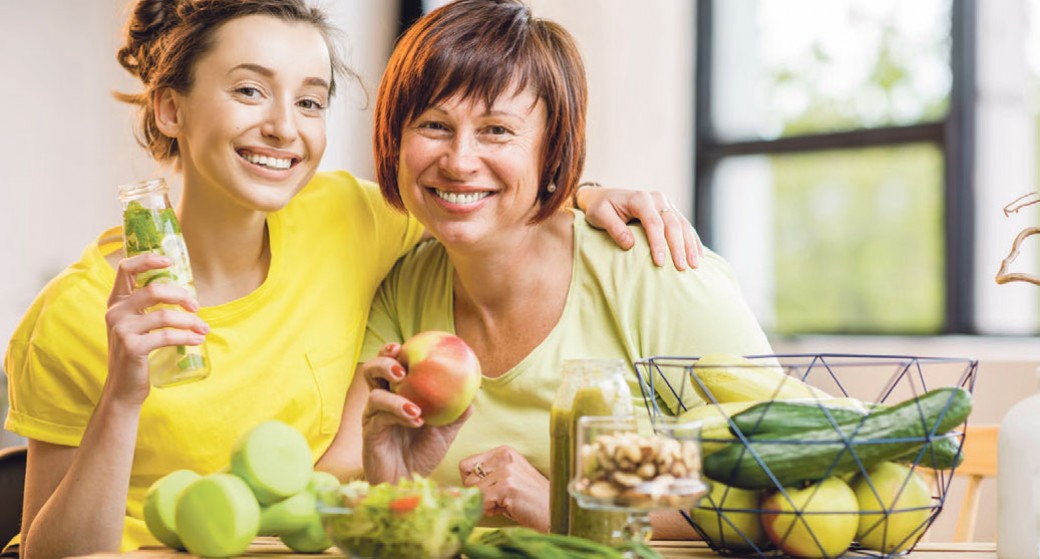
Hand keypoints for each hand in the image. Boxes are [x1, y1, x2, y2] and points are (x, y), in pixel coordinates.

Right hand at [104, 254, 207, 405]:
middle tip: (196, 306)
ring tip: (203, 328)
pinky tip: (198, 340)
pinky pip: (167, 336)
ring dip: (190, 321)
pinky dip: (187, 337)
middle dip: (181, 296)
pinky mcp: (132, 347)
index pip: (125, 269)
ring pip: (164, 315)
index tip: (170, 261)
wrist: (123, 388)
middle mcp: (114, 312)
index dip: (147, 260)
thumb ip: (148, 308)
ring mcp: (121, 330)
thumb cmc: (136, 353)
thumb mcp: (136, 325)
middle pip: (153, 290)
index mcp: (116, 302)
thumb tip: (185, 294)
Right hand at [361, 344, 471, 483]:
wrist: (408, 483)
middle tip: (401, 369)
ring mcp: (372, 418)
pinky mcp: (370, 434)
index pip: (389, 365)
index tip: (403, 345)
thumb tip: (475, 389)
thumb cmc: (423, 454)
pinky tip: (416, 420)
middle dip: (383, 363)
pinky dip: (399, 415)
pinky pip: (380, 418)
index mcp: (395, 394)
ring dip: (395, 396)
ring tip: (415, 405)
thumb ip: (457, 411)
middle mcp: (380, 402)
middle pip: (371, 372)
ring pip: (374, 395)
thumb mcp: (445, 431)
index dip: (391, 351)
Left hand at [458, 446, 549, 531]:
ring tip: (506, 503)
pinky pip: (482, 502)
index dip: (473, 483)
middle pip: (468, 480)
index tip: (490, 490)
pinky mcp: (507, 486)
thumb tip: (453, 491)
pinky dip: (491, 510)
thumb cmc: (529, 500)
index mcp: (503, 452)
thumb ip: (486, 478)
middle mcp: (504, 457)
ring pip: (474, 492)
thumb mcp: (507, 479)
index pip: (466, 465)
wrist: (553, 512)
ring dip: (486, 504)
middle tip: (501, 500)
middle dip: (480, 495)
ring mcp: (506, 471)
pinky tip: (509, 508)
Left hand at [579, 186, 703, 269]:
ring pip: (683, 224)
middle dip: (679, 247)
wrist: (604, 197)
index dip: (658, 243)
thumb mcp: (599, 215)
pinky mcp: (669, 211)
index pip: (653, 223)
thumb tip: (630, 245)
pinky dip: (692, 240)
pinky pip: (684, 226)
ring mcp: (665, 204)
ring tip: (695, 265)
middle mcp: (657, 199)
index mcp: (640, 198)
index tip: (660, 263)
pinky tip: (698, 255)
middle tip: (682, 268)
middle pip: (673, 224)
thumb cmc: (600, 208)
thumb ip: (614, 228)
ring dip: (690, 245)